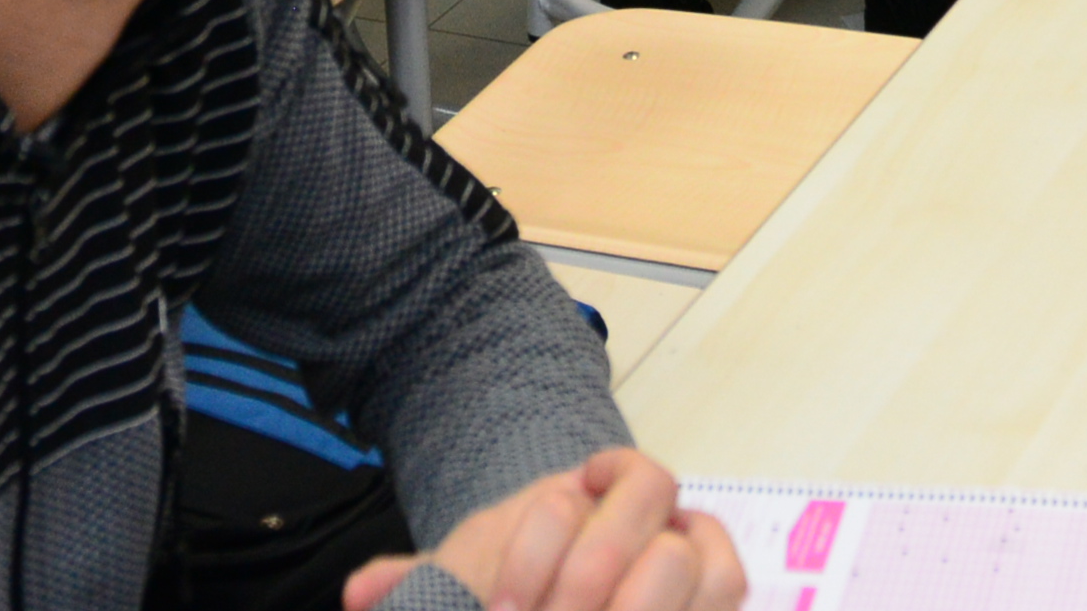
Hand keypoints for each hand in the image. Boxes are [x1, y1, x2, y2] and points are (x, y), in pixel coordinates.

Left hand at [342, 453, 743, 610]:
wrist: (551, 589)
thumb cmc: (515, 585)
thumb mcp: (462, 581)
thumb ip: (415, 583)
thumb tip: (360, 595)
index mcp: (581, 491)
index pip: (577, 488)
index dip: (539, 547)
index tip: (500, 606)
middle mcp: (644, 510)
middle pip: (648, 498)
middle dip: (591, 572)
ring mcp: (686, 549)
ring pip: (698, 554)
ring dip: (641, 602)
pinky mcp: (712, 594)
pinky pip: (727, 586)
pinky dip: (697, 609)